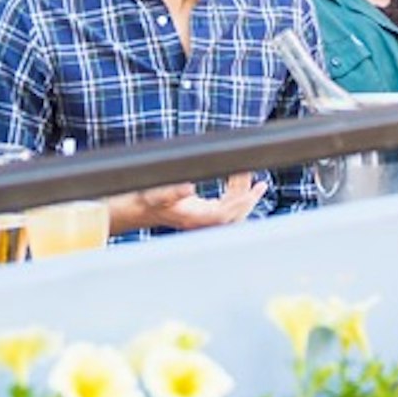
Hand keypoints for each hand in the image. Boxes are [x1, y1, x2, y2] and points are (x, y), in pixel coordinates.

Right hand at [117, 179, 258, 232]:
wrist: (139, 208)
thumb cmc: (147, 200)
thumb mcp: (157, 193)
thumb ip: (172, 191)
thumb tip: (189, 188)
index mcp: (193, 219)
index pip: (223, 215)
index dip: (239, 204)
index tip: (252, 190)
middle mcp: (202, 222)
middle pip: (233, 215)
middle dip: (247, 198)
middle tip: (258, 183)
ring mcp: (205, 219)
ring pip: (232, 211)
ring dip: (243, 194)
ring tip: (248, 174)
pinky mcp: (205, 213)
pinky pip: (227, 206)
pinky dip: (236, 194)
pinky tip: (239, 180)